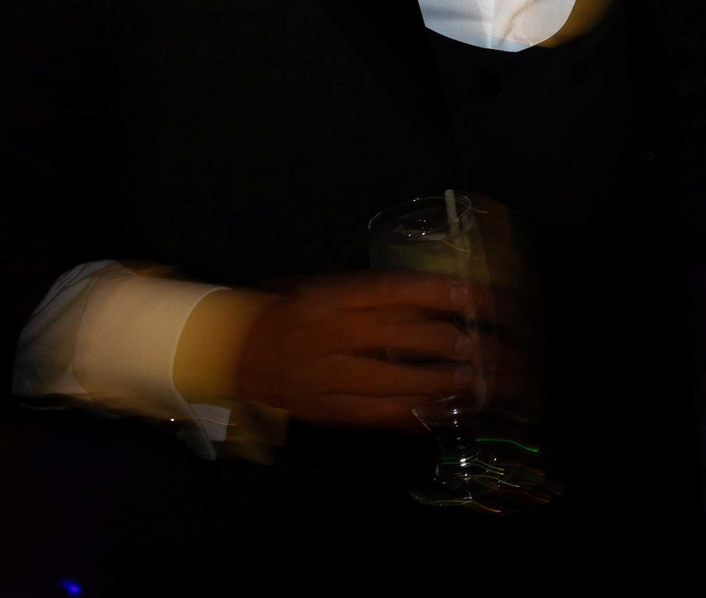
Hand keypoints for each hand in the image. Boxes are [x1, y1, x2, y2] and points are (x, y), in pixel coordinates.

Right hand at [230, 272, 475, 431]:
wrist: (230, 350)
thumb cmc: (287, 310)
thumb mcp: (327, 288)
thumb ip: (374, 296)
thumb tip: (434, 303)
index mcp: (327, 299)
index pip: (388, 292)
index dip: (433, 293)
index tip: (469, 297)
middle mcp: (326, 337)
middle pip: (394, 339)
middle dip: (441, 344)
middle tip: (475, 346)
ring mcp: (324, 380)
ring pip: (389, 385)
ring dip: (437, 386)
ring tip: (473, 384)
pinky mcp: (324, 412)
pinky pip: (374, 417)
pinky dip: (412, 416)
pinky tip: (443, 413)